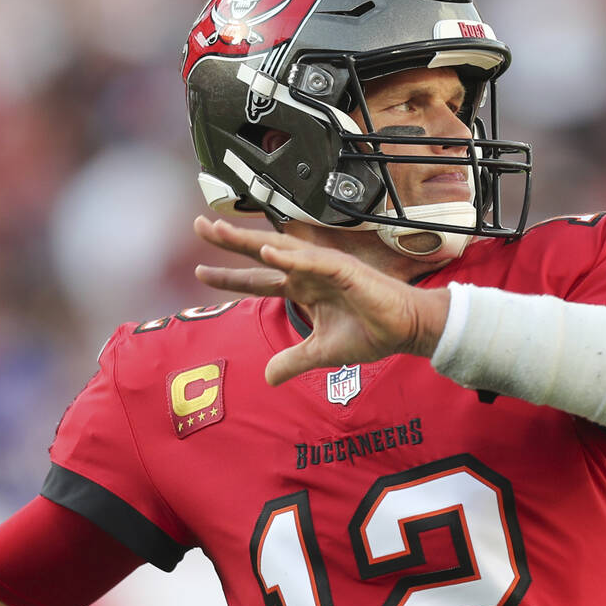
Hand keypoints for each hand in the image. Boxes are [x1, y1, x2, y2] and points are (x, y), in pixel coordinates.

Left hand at [193, 217, 450, 384]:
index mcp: (302, 288)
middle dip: (230, 240)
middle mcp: (309, 272)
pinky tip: (269, 251)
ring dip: (252, 239)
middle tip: (199, 226)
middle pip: (262, 253)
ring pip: (283, 249)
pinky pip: (314, 261)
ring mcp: (326, 268)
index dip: (229, 277)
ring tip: (221, 231)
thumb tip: (267, 378)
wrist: (407, 330)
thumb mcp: (322, 353)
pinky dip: (292, 256)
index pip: (258, 280)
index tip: (199, 273)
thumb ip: (293, 361)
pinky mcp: (346, 270)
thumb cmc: (371, 333)